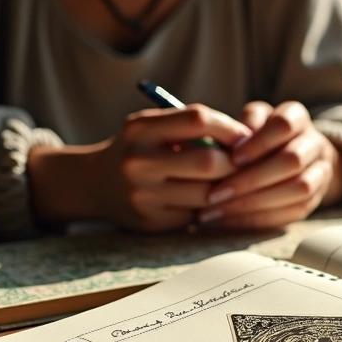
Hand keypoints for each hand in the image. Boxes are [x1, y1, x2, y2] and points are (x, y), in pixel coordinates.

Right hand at [28, 104, 251, 231]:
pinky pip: (196, 214)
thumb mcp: (153, 126)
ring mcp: (144, 195)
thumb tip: (247, 140)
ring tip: (230, 180)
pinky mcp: (152, 222)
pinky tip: (208, 199)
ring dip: (225, 188)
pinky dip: (208, 206)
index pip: (198, 119)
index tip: (245, 135)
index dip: (229, 127)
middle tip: (245, 163)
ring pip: (207, 194)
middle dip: (234, 163)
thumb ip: (190, 127)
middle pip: (208, 162)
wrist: (94, 184)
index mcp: (141, 129)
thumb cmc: (139, 148)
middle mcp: (138, 161)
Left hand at [197, 101, 341, 227]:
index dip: (259, 143)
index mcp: (297, 117)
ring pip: (297, 189)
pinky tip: (229, 220)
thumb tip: (229, 142)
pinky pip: (291, 213)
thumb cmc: (261, 134)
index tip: (233, 158)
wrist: (295, 155)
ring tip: (217, 210)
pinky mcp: (313, 202)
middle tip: (215, 193)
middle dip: (252, 179)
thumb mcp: (252, 119)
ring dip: (255, 202)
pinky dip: (258, 219)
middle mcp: (315, 145)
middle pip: (293, 161)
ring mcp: (320, 174)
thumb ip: (243, 124)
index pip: (284, 125)